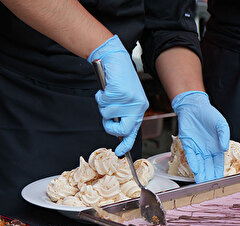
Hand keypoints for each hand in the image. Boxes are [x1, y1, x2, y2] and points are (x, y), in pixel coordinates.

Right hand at [88, 35, 147, 156]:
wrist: (114, 59)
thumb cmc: (119, 79)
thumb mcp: (126, 98)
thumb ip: (123, 113)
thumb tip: (117, 131)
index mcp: (140, 108)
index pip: (134, 131)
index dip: (126, 143)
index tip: (121, 152)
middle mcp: (137, 105)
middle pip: (122, 130)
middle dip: (110, 126)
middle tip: (106, 117)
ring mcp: (129, 100)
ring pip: (108, 115)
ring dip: (103, 105)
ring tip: (108, 93)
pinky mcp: (119, 93)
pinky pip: (103, 103)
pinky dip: (100, 96)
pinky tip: (106, 87)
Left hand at [172, 91, 229, 182]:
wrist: (194, 107)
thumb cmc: (209, 115)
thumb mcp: (221, 124)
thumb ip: (224, 135)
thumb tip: (225, 148)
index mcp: (216, 149)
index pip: (219, 165)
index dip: (219, 173)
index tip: (220, 182)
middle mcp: (206, 151)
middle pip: (208, 168)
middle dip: (209, 177)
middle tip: (209, 187)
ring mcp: (197, 149)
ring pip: (199, 165)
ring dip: (201, 174)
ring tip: (202, 183)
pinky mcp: (187, 145)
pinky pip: (191, 156)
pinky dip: (194, 163)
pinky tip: (196, 170)